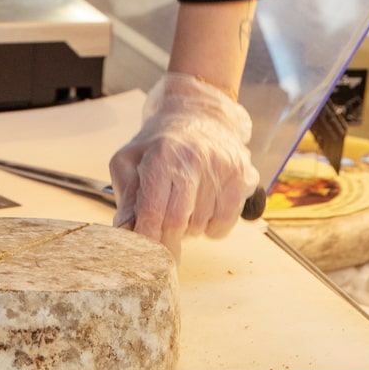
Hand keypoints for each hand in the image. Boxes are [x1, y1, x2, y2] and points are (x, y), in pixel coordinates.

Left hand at [108, 73, 258, 260]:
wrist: (199, 115)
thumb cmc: (160, 143)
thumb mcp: (131, 160)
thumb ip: (128, 197)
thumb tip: (125, 232)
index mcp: (163, 153)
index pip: (153, 207)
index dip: (146, 236)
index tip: (142, 254)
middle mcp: (195, 158)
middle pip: (178, 221)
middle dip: (166, 242)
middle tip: (161, 249)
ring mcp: (222, 167)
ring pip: (202, 225)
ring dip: (189, 231)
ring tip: (183, 210)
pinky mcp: (243, 177)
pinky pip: (224, 224)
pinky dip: (212, 229)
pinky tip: (204, 210)